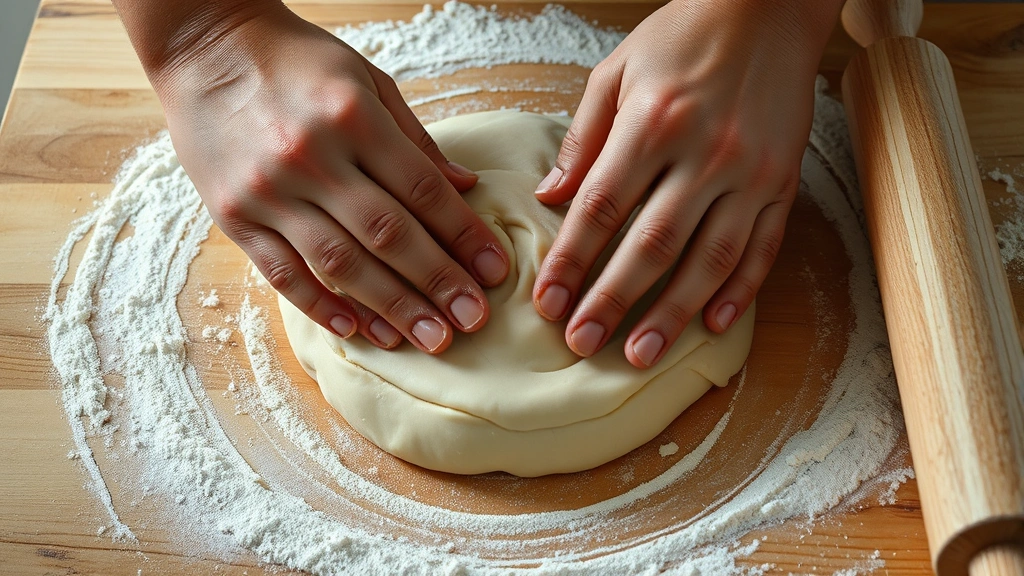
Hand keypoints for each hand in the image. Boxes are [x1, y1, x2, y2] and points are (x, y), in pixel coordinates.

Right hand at [122, 1, 509, 353]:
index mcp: (353, 117)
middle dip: (437, 283)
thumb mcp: (366, 79)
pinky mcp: (234, 215)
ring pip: (340, 263)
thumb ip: (415, 138)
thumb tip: (466, 186)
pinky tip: (357, 330)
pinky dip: (320, 305)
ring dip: (390, 306)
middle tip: (473, 320)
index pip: (423, 189)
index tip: (495, 272)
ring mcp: (269, 190)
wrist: (205, 47)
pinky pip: (282, 273)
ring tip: (428, 339)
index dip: (464, 235)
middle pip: (388, 234)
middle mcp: (312, 156)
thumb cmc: (296, 61)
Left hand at [532, 0, 841, 367]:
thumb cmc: (683, 35)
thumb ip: (583, 138)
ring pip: (709, 259)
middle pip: (651, 245)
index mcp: (653, 123)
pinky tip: (711, 324)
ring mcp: (752, 172)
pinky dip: (739, 290)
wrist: (769, 5)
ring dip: (672, 313)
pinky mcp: (785, 181)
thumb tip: (550, 198)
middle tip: (583, 343)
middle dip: (612, 300)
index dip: (571, 261)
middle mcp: (705, 153)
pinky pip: (763, 247)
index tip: (547, 301)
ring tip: (640, 353)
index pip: (601, 208)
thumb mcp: (617, 71)